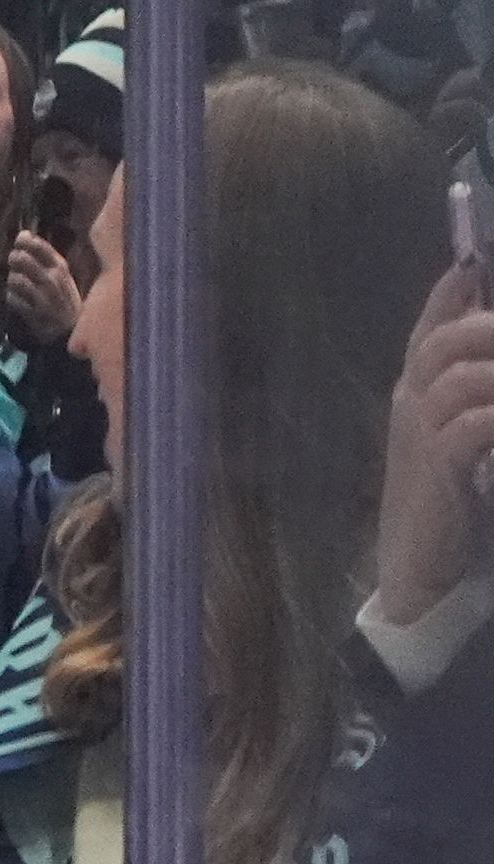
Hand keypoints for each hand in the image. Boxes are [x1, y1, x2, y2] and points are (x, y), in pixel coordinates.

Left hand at [4, 229, 80, 344]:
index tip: (19, 240)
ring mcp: (43, 297)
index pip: (40, 246)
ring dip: (11, 280)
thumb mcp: (61, 274)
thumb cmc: (63, 297)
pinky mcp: (34, 313)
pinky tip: (14, 298)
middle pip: (24, 260)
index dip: (25, 240)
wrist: (71, 328)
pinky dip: (10, 297)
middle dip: (14, 259)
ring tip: (15, 283)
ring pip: (16, 280)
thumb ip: (44, 256)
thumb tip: (24, 234)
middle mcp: (52, 279)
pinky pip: (13, 300)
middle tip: (13, 262)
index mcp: (61, 267)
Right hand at [374, 262, 493, 628]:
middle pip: (447, 340)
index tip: (471, 265)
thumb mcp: (455, 433)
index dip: (451, 290)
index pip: (431, 326)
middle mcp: (411, 403)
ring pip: (462, 376)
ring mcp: (420, 434)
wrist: (419, 564)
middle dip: (488, 328)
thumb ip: (468, 387)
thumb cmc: (443, 495)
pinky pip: (470, 423)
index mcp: (414, 390)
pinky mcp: (438, 468)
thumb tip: (479, 334)